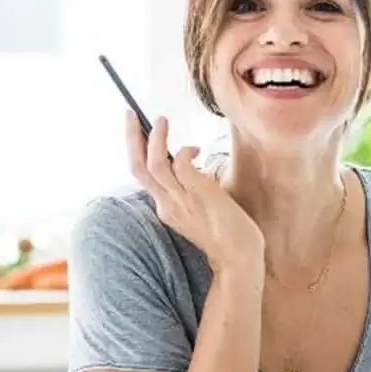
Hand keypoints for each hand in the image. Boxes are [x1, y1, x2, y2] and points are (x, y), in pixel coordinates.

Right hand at [126, 112, 263, 272]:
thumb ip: (192, 190)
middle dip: (131, 138)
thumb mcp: (200, 210)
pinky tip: (196, 149)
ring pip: (153, 164)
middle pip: (137, 168)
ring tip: (161, 120)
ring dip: (155, 138)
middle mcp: (167, 204)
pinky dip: (183, 150)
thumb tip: (193, 163)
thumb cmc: (228, 234)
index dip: (141, 152)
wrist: (239, 256)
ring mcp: (181, 200)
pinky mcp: (198, 193)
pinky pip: (180, 163)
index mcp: (166, 209)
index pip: (144, 177)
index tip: (143, 133)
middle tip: (130, 114)